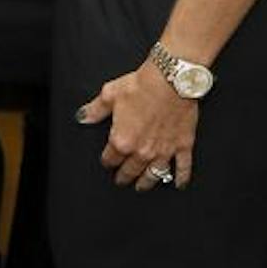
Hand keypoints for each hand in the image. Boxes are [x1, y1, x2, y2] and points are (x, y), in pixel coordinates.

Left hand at [76, 62, 197, 190]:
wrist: (170, 81)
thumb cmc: (142, 86)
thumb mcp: (110, 95)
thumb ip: (95, 109)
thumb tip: (83, 117)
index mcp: (122, 140)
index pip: (110, 158)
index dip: (107, 162)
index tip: (107, 162)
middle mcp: (142, 151)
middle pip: (130, 171)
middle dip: (124, 177)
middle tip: (122, 180)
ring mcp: (164, 151)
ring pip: (154, 175)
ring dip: (147, 183)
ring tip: (142, 186)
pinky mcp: (183, 146)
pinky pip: (183, 168)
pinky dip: (181, 178)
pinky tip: (179, 184)